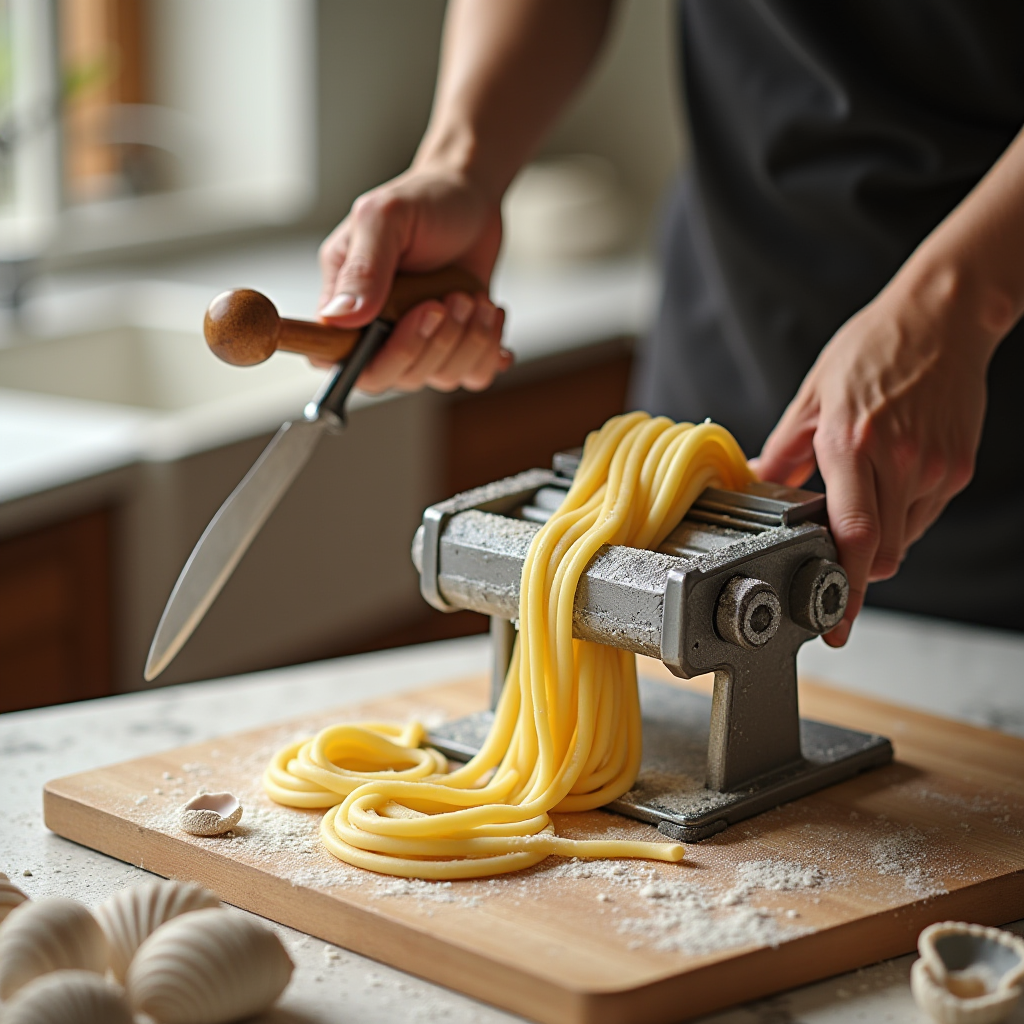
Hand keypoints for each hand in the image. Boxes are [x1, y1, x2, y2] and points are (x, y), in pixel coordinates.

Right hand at [317, 165, 511, 393]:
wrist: (471, 197)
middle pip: (392, 378)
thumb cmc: (423, 201)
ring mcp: (421, 344)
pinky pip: (473, 374)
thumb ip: (362, 269)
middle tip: (449, 301)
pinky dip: (488, 347)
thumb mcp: (385, 219)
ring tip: (472, 298)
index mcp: (347, 306)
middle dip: (428, 344)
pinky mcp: (457, 347)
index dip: (361, 364)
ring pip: (438, 378)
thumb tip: (339, 318)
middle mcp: (380, 333)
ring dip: (466, 340)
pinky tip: (489, 312)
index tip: (400, 322)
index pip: (337, 362)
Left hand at [752, 271, 994, 646]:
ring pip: (903, 540)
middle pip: (882, 554)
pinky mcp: (957, 467)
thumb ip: (782, 451)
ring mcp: (933, 466)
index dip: (845, 590)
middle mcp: (897, 461)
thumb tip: (753, 485)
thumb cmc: (871, 350)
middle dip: (857, 572)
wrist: (943, 318)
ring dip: (878, 540)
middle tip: (835, 568)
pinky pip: (923, 515)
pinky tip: (888, 482)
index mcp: (851, 444)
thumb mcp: (812, 397)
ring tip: (862, 497)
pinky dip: (901, 515)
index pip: (853, 536)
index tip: (835, 626)